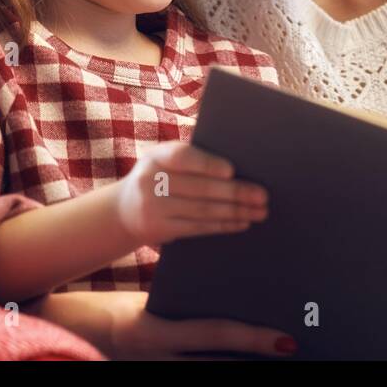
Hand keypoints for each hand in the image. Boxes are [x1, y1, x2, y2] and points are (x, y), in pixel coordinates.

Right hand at [26, 291, 296, 359]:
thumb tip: (233, 290)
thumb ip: (182, 300)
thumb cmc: (108, 310)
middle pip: (217, 367)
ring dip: (241, 369)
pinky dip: (217, 370)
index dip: (252, 340)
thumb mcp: (144, 301)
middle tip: (292, 352)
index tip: (287, 341)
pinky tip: (241, 366)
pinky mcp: (151, 376)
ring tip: (273, 361)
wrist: (61, 332)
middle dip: (255, 362)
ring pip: (206, 376)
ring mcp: (151, 373)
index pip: (213, 335)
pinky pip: (190, 374)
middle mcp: (154, 360)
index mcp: (151, 331)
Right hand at [113, 140, 267, 247]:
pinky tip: (242, 222)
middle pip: (199, 188)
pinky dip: (223, 225)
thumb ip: (192, 159)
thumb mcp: (164, 161)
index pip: (181, 157)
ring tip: (260, 211)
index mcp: (156, 156)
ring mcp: (153, 208)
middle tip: (262, 195)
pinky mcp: (159, 229)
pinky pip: (197, 227)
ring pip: (202, 210)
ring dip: (236, 212)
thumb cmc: (159, 177)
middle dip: (235, 192)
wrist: (123, 210)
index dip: (206, 164)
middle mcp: (150, 181)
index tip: (231, 170)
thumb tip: (240, 165)